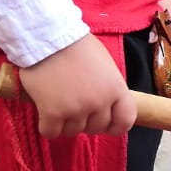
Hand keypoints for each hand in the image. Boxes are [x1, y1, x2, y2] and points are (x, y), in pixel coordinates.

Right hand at [19, 35, 135, 138]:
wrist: (48, 37)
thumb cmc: (77, 46)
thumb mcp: (106, 65)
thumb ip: (109, 88)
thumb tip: (107, 107)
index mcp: (116, 89)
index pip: (125, 121)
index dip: (115, 126)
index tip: (106, 124)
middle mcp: (99, 102)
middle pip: (97, 128)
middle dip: (86, 121)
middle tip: (74, 105)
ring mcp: (76, 109)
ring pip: (73, 132)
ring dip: (65, 122)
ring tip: (59, 102)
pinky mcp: (52, 113)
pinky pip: (51, 133)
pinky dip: (48, 126)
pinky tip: (45, 112)